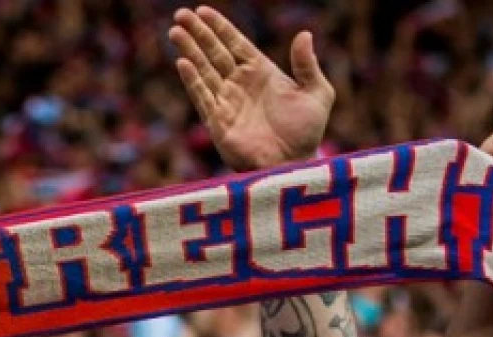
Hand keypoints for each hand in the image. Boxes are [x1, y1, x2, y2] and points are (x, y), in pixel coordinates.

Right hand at [169, 7, 333, 170]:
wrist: (294, 164)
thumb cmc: (307, 132)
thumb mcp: (317, 94)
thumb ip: (307, 65)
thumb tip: (305, 34)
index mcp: (261, 72)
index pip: (235, 43)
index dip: (219, 27)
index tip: (202, 11)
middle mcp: (240, 84)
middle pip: (214, 52)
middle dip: (198, 34)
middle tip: (181, 14)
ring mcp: (227, 102)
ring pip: (204, 70)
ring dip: (189, 51)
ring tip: (175, 31)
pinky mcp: (218, 122)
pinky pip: (203, 97)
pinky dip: (193, 80)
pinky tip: (183, 63)